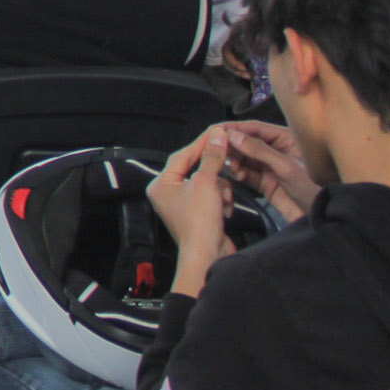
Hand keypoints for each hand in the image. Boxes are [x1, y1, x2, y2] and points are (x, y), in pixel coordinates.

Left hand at [145, 128, 241, 297]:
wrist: (207, 256)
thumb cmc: (199, 222)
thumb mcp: (206, 184)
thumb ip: (211, 158)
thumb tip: (217, 136)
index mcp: (161, 184)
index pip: (182, 155)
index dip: (201, 143)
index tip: (217, 132)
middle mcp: (168, 193)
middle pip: (195, 169)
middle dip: (213, 172)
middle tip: (228, 159)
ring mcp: (183, 205)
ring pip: (207, 183)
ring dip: (220, 189)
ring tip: (223, 200)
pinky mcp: (198, 215)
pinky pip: (212, 198)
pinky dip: (221, 201)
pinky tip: (224, 211)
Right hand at [219, 121, 316, 224]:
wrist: (323, 219)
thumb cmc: (315, 189)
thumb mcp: (287, 167)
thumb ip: (259, 150)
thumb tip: (233, 135)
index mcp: (287, 139)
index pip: (255, 128)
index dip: (234, 128)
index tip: (216, 131)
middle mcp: (277, 151)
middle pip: (247, 142)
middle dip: (232, 146)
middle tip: (217, 150)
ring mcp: (271, 168)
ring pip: (244, 159)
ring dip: (234, 161)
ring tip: (230, 165)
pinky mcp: (266, 184)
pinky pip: (246, 174)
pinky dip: (238, 173)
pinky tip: (235, 174)